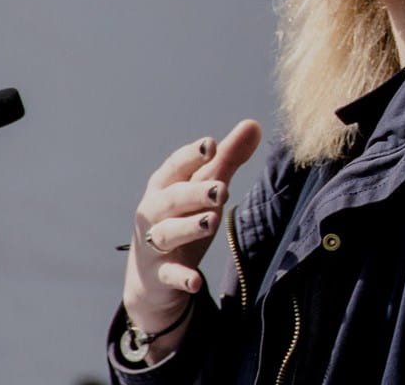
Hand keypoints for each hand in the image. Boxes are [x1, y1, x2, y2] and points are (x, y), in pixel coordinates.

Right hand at [122, 120, 261, 341]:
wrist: (151, 279)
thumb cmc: (182, 220)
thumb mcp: (204, 190)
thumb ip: (228, 159)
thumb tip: (254, 124)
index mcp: (164, 186)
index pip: (175, 166)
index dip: (191, 155)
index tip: (211, 145)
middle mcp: (154, 212)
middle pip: (171, 198)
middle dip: (194, 192)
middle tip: (221, 188)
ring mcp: (154, 245)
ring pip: (168, 233)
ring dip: (188, 227)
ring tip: (211, 221)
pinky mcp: (159, 276)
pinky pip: (169, 276)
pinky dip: (181, 277)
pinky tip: (195, 281)